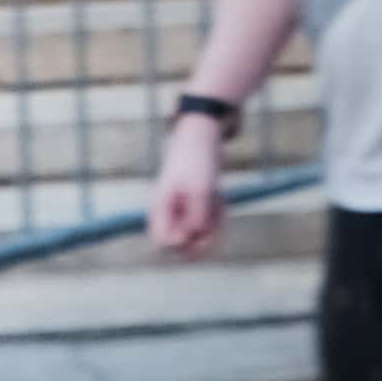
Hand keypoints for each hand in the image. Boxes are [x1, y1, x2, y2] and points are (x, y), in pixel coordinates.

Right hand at [147, 114, 227, 257]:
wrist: (203, 135)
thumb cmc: (198, 160)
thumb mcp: (202, 190)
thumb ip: (198, 219)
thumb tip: (194, 241)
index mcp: (160, 208)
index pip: (162, 243)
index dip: (180, 245)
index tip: (196, 230)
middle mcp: (168, 213)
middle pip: (183, 245)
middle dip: (203, 235)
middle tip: (215, 213)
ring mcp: (181, 212)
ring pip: (198, 237)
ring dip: (214, 225)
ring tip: (219, 201)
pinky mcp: (194, 208)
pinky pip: (207, 226)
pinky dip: (217, 217)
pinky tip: (221, 201)